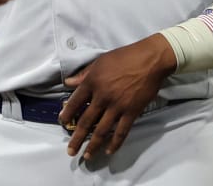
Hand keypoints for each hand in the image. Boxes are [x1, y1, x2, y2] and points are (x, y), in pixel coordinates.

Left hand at [57, 34, 175, 159]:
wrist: (150, 60)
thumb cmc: (124, 57)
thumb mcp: (100, 61)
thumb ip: (84, 74)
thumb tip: (68, 82)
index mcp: (92, 82)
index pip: (75, 102)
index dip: (67, 114)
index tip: (62, 123)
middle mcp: (102, 96)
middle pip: (86, 121)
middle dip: (77, 138)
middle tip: (70, 151)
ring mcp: (117, 106)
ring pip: (102, 130)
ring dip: (93, 145)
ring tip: (86, 156)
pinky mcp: (132, 112)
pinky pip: (122, 131)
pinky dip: (115, 143)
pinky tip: (109, 151)